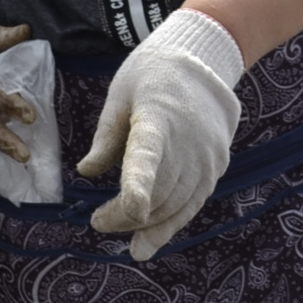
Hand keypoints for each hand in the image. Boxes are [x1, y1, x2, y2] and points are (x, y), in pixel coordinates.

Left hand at [78, 9, 242, 259]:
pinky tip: (149, 240)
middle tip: (99, 221)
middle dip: (124, 217)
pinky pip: (193, 204)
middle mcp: (188, 143)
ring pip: (175, 206)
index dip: (139, 185)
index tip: (131, 211)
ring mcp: (207, 158)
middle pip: (157, 193)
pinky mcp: (216, 166)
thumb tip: (86, 172)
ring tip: (120, 231)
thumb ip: (105, 136)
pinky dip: (171, 224)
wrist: (205, 62)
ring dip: (146, 225)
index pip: (148, 156)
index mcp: (158, 119)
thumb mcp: (121, 95)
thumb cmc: (153, 76)